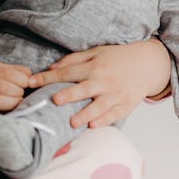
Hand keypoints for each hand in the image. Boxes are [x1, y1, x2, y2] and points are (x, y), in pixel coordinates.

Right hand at [0, 59, 31, 122]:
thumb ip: (9, 70)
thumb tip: (30, 74)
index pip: (7, 71)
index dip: (22, 80)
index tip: (28, 85)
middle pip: (3, 85)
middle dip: (18, 92)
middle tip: (23, 96)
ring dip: (12, 103)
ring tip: (18, 104)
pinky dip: (2, 111)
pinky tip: (9, 111)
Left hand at [26, 40, 171, 128]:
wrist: (148, 64)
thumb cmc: (118, 57)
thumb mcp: (97, 52)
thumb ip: (74, 59)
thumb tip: (52, 68)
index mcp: (94, 66)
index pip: (67, 72)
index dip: (47, 78)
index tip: (30, 82)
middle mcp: (103, 80)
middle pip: (83, 89)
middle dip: (69, 95)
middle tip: (55, 100)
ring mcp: (115, 94)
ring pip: (98, 106)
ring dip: (85, 114)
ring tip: (72, 122)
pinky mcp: (126, 105)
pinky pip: (114, 115)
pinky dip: (104, 120)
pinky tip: (93, 126)